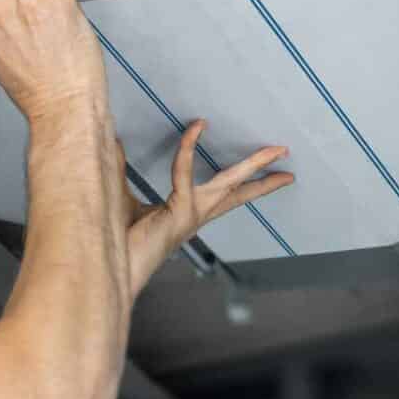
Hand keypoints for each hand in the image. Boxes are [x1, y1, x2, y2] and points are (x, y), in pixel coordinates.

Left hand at [125, 120, 292, 287]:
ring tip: (276, 151)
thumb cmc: (118, 240)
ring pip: (229, 183)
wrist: (113, 270)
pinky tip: (196, 128)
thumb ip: (121, 170)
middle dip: (265, 174)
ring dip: (253, 165)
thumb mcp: (121, 197)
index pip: (223, 192)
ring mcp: (191, 215)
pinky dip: (188, 150)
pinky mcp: (178, 213)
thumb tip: (112, 140)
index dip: (240, 175)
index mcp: (189, 213)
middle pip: (239, 190)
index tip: (247, 155)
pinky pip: (185, 174)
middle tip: (286, 154)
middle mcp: (196, 214)